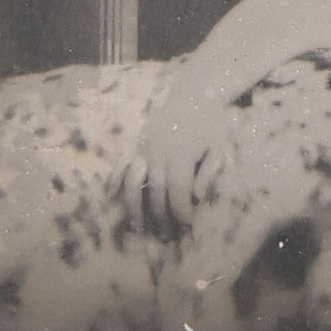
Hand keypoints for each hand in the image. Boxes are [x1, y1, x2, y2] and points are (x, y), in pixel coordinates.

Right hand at [119, 79, 241, 231]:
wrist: (193, 93)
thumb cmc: (211, 122)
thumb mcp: (219, 146)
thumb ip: (209, 172)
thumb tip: (197, 197)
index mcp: (181, 155)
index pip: (178, 192)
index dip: (181, 211)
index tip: (187, 227)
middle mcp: (159, 153)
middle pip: (156, 192)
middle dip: (161, 217)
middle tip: (166, 237)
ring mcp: (144, 148)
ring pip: (133, 182)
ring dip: (134, 207)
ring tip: (138, 227)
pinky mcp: (137, 143)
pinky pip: (122, 163)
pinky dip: (115, 180)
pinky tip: (111, 196)